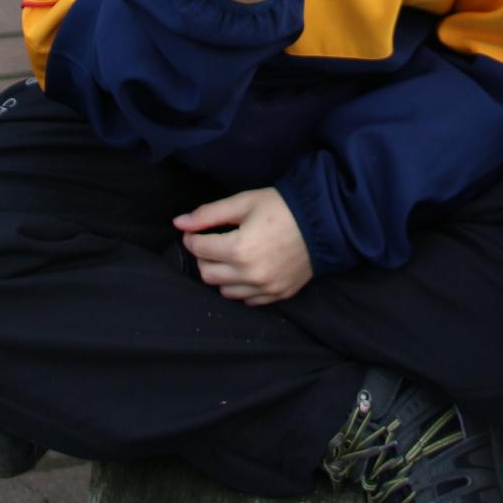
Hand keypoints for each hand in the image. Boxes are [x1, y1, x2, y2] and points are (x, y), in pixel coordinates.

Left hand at [173, 187, 313, 305]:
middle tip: (212, 242)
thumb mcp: (244, 202)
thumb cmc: (282, 207)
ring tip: (230, 255)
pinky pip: (247, 300)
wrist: (323, 222)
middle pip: (207, 273)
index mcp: (239, 248)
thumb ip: (208, 214)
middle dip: (204, 256)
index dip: (192, 237)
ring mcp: (265, 288)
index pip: (199, 249)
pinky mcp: (278, 295)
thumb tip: (179, 222)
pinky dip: (240, 287)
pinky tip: (246, 269)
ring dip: (220, 274)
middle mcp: (250, 274)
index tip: (195, 231)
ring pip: (224, 291)